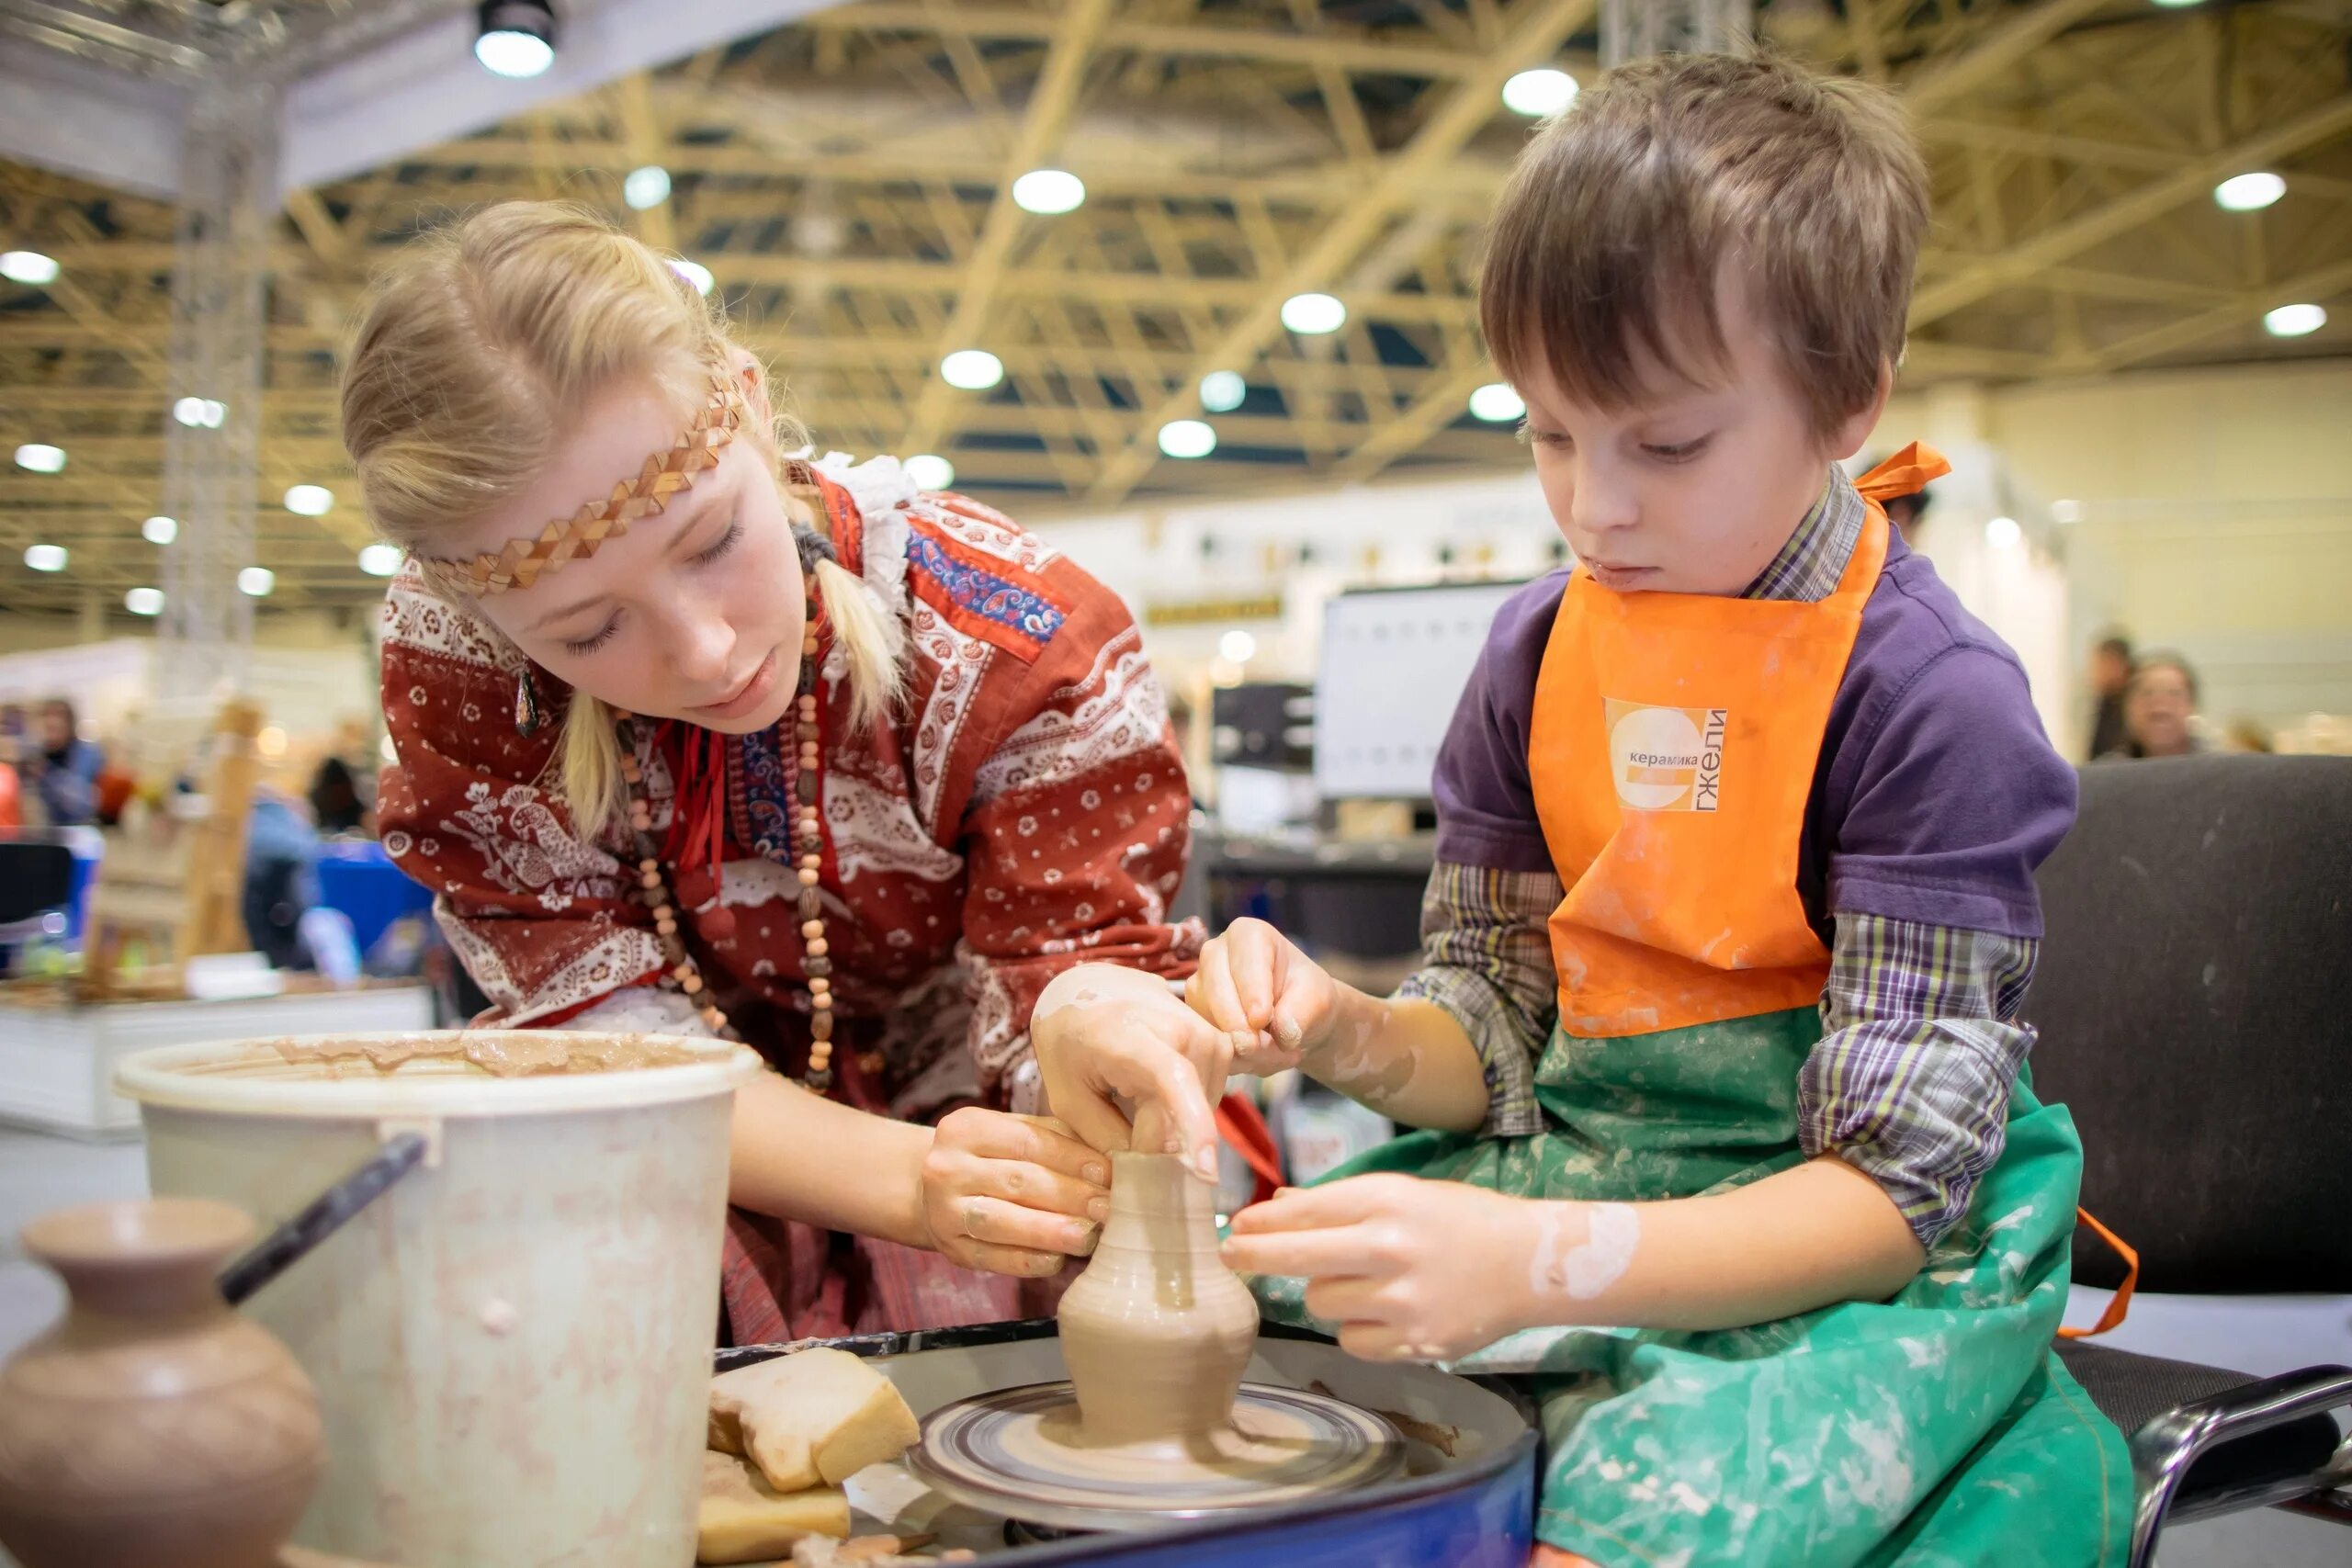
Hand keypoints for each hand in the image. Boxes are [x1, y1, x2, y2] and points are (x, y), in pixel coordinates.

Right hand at [917, 1108, 1110, 1278]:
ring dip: (1050, 1231)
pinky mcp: (950, 1249)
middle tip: (1110, 1208)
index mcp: (967, 1127)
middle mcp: (947, 1167)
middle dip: (1070, 1196)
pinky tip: (1058, 1259)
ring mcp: (943, 1211)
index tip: (1110, 1173)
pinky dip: (1028, 1261)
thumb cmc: (991, 1157)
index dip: (1072, 1159)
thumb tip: (1113, 1157)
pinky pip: (993, 1259)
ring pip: (1003, 1221)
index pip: (1028, 1142)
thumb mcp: (1014, 1132)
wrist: (930, 1190)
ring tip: (1089, 1236)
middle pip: (1019, 1182)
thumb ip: (1057, 1138)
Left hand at [1032, 967, 1231, 1179]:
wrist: (1091, 989)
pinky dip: (1183, 1110)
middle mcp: (1181, 1030)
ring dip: (1170, 1125)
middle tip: (1120, 1134)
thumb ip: (1106, 1139)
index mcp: (1132, 1036)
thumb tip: (1143, 1176)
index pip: (1174, 1081)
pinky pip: (1206, 1099)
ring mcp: (1207, 1035)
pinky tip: (1153, 1095)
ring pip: (1199, 1113)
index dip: (1193, 1127)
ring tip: (1131, 1100)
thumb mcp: (1068, 1097)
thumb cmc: (1071, 1042)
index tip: (1204, 1173)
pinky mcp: (1221, 1044)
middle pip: (1184, 1116)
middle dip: (1156, 1143)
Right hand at [1185, 918, 1340, 1073]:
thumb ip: (1302, 1011)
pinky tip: (1259, 1059)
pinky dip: (1234, 1058)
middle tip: (1268, 1048)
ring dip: (1240, 1047)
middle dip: (1241, 1027)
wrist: (1297, 1018)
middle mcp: (1215, 954)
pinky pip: (1206, 1041)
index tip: (1262, 1019)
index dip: (1251, 992)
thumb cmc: (1307, 998)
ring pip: (1207, 1019)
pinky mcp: (1193, 1017)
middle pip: (1216, 990)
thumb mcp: (1318, 999)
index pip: (1243, 961)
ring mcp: (1199, 986)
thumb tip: (1282, 1030)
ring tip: (1275, 1054)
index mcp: (1248, 934)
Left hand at [1220, 1174, 1546, 1361]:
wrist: (1528, 1264)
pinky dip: (1358, 1329)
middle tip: (1231, 1255)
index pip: (1304, 1211)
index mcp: (1387, 1201)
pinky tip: (1385, 1312)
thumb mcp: (1402, 1194)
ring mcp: (1402, 1300)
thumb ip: (1340, 1204)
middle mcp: (1390, 1249)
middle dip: (1255, 1256)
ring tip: (1363, 1282)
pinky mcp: (1414, 1343)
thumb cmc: (1458, 1220)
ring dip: (1327, 1293)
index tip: (1236, 1227)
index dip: (1262, 1221)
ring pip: (1321, 1303)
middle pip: (1297, 1259)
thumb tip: (1276, 1209)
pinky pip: (1351, 1340)